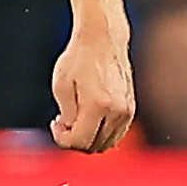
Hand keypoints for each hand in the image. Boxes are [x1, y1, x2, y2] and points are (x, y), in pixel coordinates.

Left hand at [50, 29, 135, 152]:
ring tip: (76, 118)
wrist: (103, 38)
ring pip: (107, 144)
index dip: (62, 139)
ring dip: (89, 138)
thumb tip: (72, 133)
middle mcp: (117, 111)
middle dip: (75, 140)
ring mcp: (127, 111)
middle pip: (94, 147)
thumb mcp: (61, 86)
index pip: (80, 142)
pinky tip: (89, 117)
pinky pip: (116, 134)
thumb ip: (66, 116)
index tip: (55, 123)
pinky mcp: (131, 108)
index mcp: (97, 105)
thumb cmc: (78, 59)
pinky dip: (101, 133)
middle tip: (63, 122)